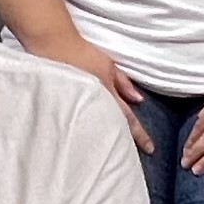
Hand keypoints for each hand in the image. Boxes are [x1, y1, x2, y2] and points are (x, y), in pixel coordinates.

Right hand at [29, 30, 152, 152]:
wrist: (53, 47)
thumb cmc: (82, 54)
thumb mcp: (108, 65)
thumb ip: (123, 83)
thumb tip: (139, 100)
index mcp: (108, 95)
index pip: (128, 119)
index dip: (140, 135)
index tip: (150, 149)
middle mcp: (95, 106)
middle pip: (112, 129)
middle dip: (122, 143)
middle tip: (130, 157)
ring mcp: (79, 110)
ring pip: (97, 130)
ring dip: (104, 140)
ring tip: (110, 153)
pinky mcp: (64, 110)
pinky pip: (81, 125)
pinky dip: (88, 132)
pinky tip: (88, 141)